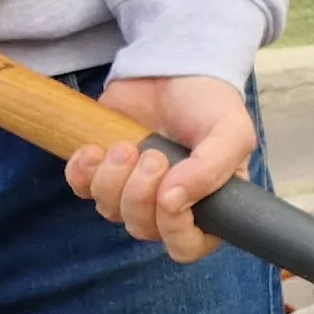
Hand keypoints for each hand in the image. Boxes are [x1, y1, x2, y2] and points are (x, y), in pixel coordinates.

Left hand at [67, 75, 256, 263]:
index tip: (171, 196)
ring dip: (113, 179)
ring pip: (109, 211)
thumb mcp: (232, 131)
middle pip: (142, 229)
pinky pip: (81, 189)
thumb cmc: (210, 102)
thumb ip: (214, 169)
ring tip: (127, 145)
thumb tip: (174, 200)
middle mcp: (169, 204)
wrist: (174, 66)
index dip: (174, 230)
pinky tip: (96, 147)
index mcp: (207, 205)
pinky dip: (83, 171)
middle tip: (153, 155)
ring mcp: (132, 189)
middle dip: (140, 194)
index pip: (186, 247)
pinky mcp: (103, 170)